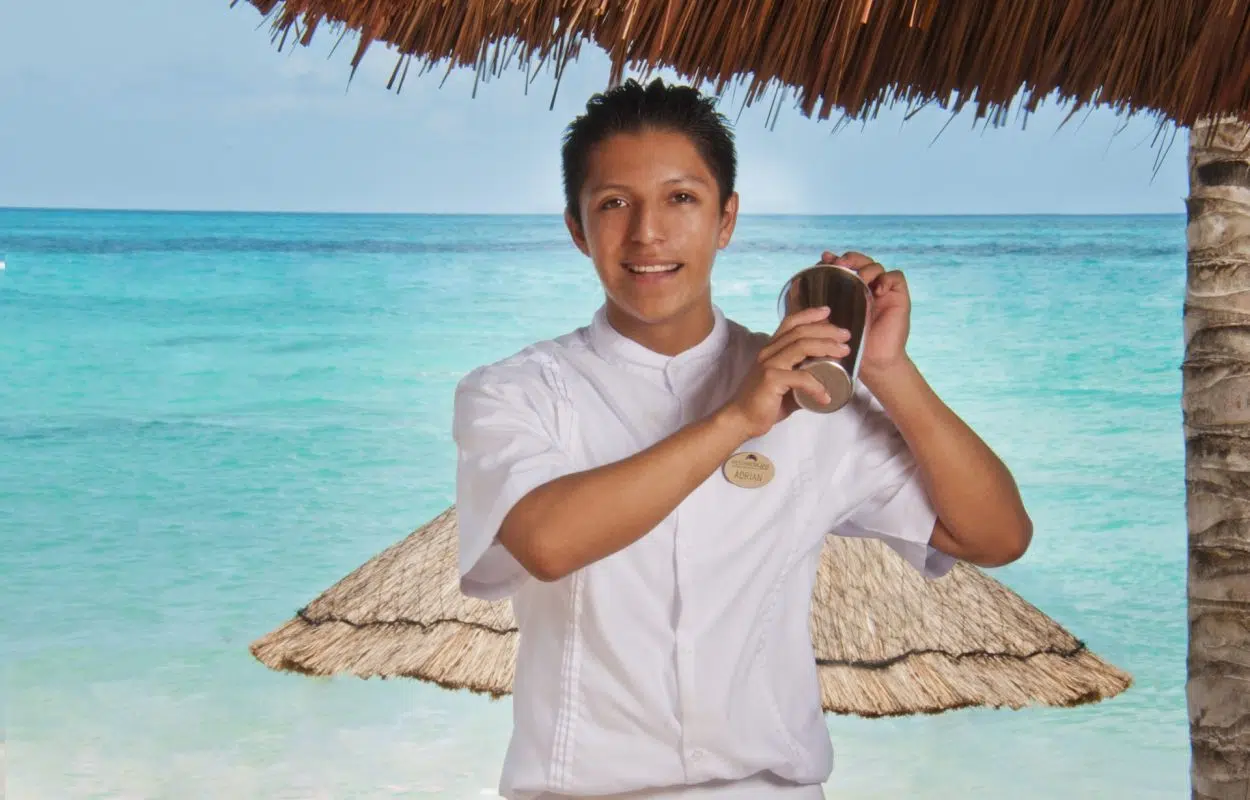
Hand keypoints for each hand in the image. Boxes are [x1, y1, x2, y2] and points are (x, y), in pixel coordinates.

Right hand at [718, 305, 851, 439]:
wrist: (741, 419)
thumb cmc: (763, 403)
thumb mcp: (785, 385)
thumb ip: (802, 379)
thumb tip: (826, 380)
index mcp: (771, 349)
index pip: (790, 323)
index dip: (809, 314)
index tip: (828, 312)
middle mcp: (769, 352)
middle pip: (800, 331)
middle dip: (826, 330)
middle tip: (846, 336)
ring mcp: (769, 364)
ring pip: (802, 346)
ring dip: (826, 346)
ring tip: (844, 352)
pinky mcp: (770, 379)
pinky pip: (801, 377)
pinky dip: (817, 386)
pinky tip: (826, 396)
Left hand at [819, 250, 910, 378]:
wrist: (872, 365)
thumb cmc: (847, 349)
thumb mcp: (825, 325)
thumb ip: (812, 308)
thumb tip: (791, 289)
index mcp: (849, 292)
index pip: (844, 267)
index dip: (835, 259)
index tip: (823, 259)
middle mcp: (866, 289)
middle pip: (860, 261)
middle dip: (849, 259)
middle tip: (839, 265)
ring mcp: (883, 292)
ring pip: (876, 266)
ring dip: (866, 267)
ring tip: (859, 279)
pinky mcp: (899, 297)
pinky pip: (896, 277)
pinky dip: (886, 278)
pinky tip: (877, 290)